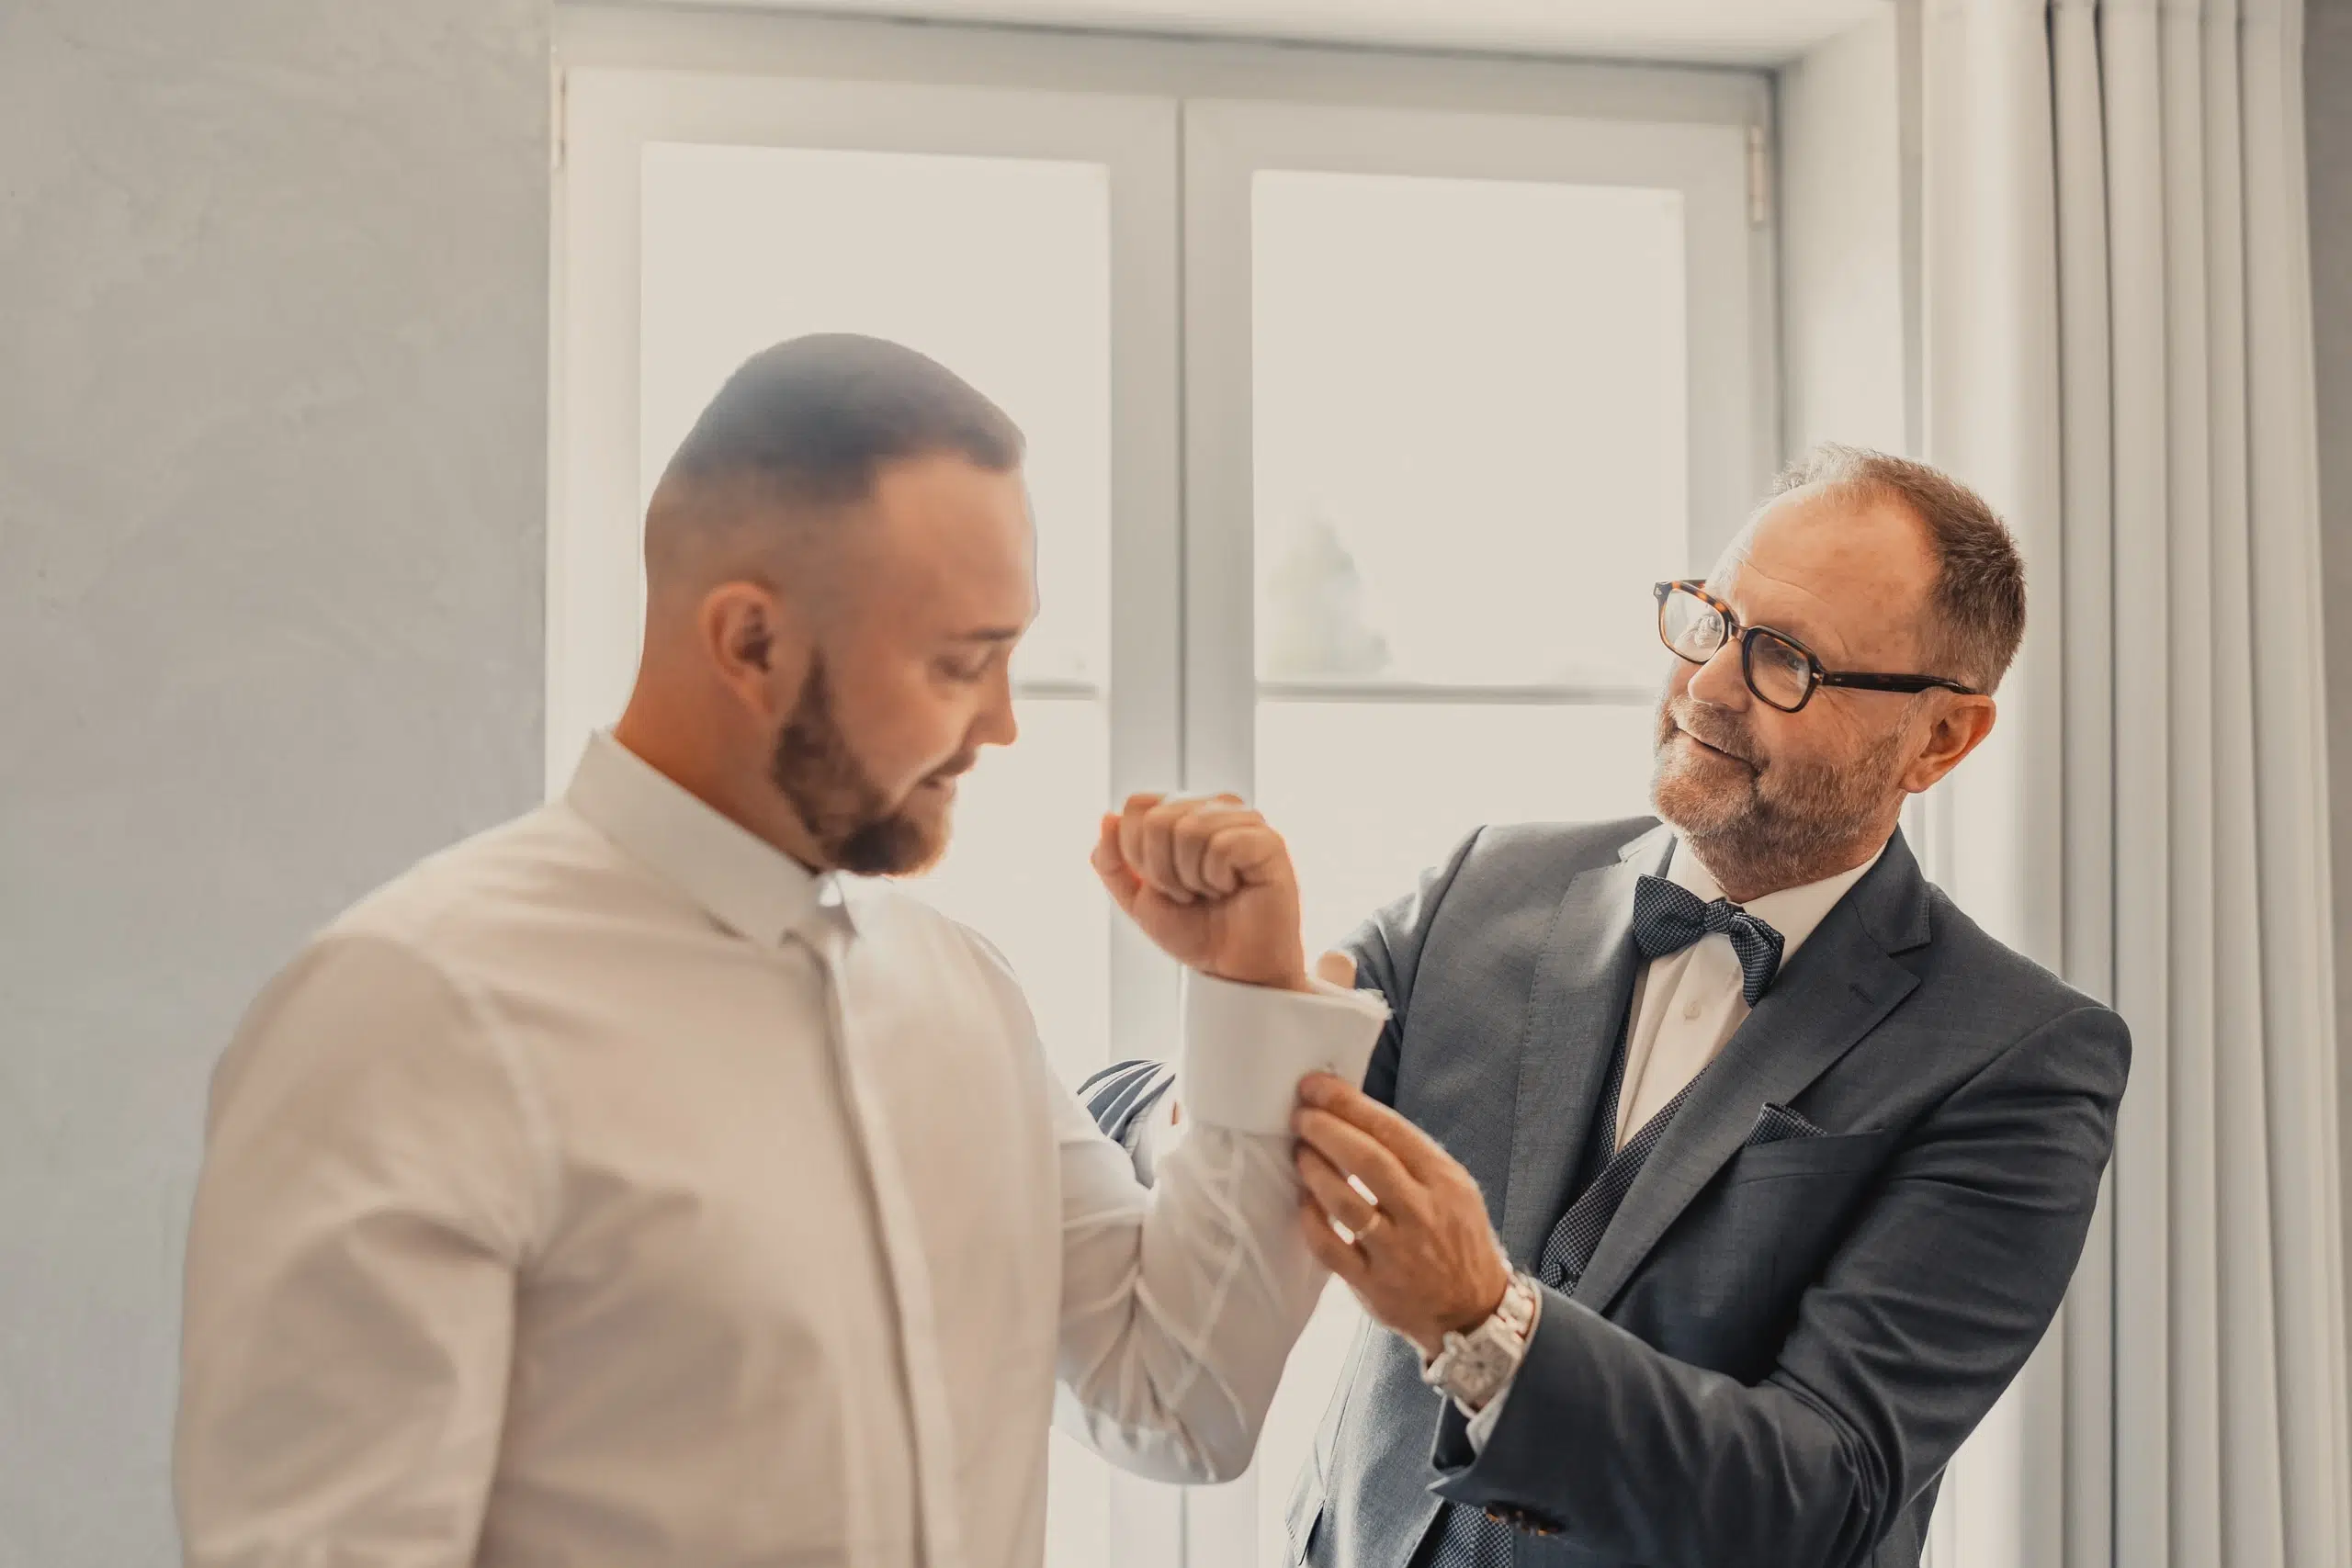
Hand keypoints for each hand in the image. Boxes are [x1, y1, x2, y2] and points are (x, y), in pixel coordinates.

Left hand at [1091, 793, 1308, 991]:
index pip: (1138, 805)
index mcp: (1185, 811)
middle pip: (1158, 818)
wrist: (1233, 969)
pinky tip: (1234, 888)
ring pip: (1189, 829)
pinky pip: (1223, 846)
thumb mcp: (1136, 898)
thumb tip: (1108, 818)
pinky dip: (1218, 879)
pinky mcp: (1268, 841)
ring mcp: (1245, 821)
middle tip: (1188, 893)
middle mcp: (1215, 807)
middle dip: (1162, 870)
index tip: (1162, 883)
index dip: (1136, 852)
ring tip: (1212, 892)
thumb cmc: (1195, 930)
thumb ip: (1112, 860)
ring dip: (1191, 878)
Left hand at [1292, 1073, 1512, 1357]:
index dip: (1347, 1104)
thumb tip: (1352, 1114)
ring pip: (1345, 1203)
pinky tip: (1303, 1200)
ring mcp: (1397, 1253)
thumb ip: (1411, 1157)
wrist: (1474, 1310)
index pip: (1391, 1130)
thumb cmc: (1456, 1237)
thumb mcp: (1454, 1188)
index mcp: (1445, 1181)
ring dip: (1314, 1170)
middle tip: (1301, 1114)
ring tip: (1300, 1152)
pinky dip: (1310, 1220)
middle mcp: (1423, 1214)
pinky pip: (1330, 1248)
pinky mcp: (1374, 1286)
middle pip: (1367, 1161)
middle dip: (1327, 1130)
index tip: (1315, 1085)